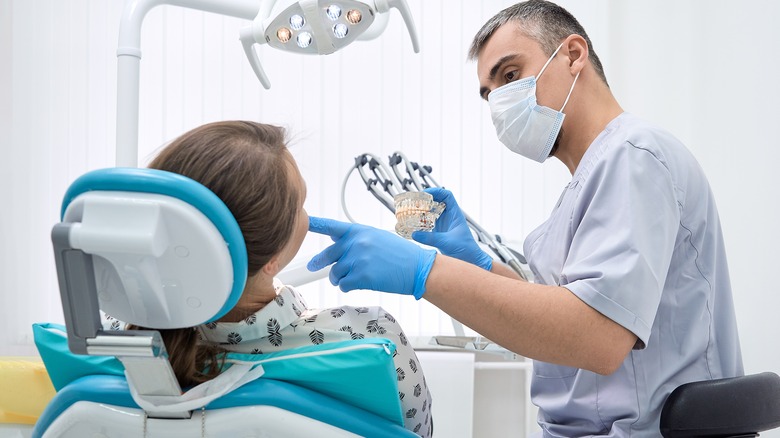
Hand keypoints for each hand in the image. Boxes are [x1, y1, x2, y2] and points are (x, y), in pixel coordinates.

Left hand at [307, 216, 436, 298]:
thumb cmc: (400, 254)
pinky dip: (348, 287)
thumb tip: (335, 240)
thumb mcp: (377, 237)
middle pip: (328, 255)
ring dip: (340, 278)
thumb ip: (356, 238)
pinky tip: (360, 284)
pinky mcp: (361, 276)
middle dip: (320, 263)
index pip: (331, 226)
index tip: (302, 220)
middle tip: (313, 266)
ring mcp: (357, 259)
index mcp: (359, 231)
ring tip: (353, 278)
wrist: (418, 268)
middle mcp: (356, 243)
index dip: (315, 224)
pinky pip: (343, 285)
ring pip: (334, 273)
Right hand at [411, 188, 492, 270]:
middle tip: (414, 201)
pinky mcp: (439, 232)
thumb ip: (430, 238)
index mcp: (455, 214)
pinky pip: (429, 223)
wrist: (470, 260)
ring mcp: (444, 224)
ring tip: (412, 210)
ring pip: (432, 212)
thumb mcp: (447, 242)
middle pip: (437, 202)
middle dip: (425, 200)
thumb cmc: (466, 249)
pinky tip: (414, 224)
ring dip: (422, 210)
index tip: (425, 193)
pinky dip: (421, 222)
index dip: (436, 191)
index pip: (447, 196)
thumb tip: (415, 234)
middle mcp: (449, 217)